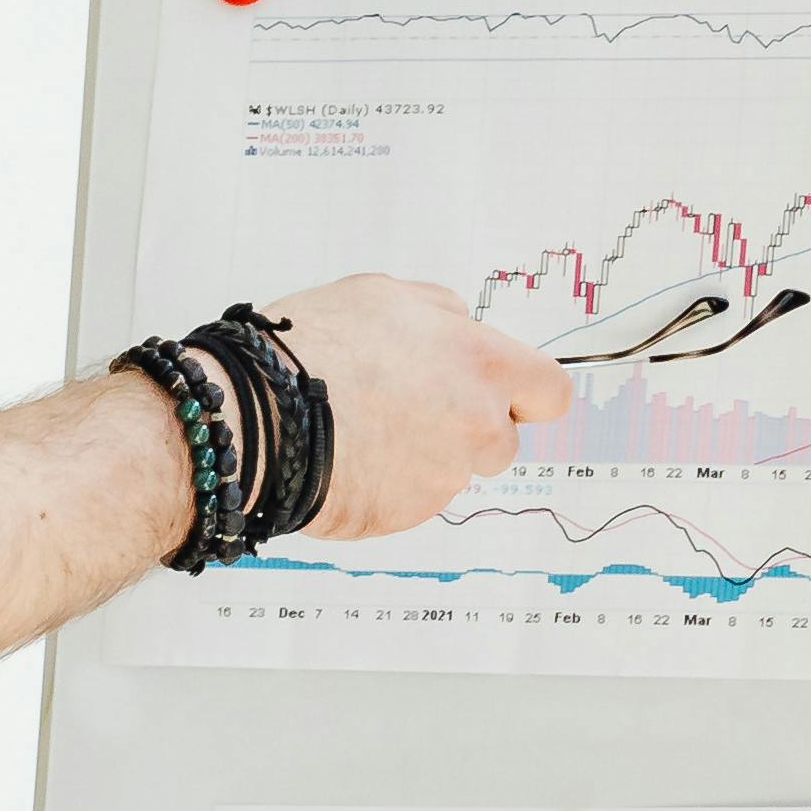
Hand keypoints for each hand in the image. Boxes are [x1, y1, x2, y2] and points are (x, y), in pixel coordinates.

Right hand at [262, 274, 566, 536]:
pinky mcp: (406, 516)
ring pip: (452, 471)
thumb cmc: (314, 346)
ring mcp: (443, 478)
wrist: (259, 415)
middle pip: (502, 440)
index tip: (508, 393)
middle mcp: (476, 427)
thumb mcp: (382, 294)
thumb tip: (460, 327)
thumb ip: (441, 313)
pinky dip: (385, 483)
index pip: (551, 391)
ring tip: (365, 429)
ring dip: (423, 456)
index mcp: (481, 365)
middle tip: (412, 407)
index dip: (529, 393)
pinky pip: (409, 499)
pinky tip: (346, 456)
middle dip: (468, 428)